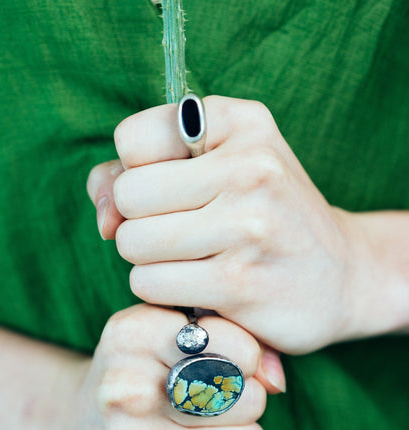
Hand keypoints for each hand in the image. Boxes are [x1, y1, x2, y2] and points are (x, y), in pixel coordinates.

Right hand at [72, 304, 270, 429]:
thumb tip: (275, 381)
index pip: (237, 347)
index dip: (249, 356)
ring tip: (207, 429)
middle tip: (216, 398)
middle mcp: (127, 389)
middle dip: (245, 398)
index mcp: (133, 335)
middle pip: (249, 398)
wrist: (81, 425)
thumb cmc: (143, 368)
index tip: (234, 361)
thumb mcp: (171, 329)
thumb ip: (232, 334)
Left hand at [87, 96, 360, 353]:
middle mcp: (249, 167)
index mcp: (240, 124)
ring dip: (150, 260)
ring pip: (133, 243)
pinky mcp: (240, 283)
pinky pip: (151, 284)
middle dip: (140, 221)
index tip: (172, 192)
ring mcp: (248, 226)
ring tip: (193, 259)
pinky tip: (200, 286)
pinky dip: (163, 290)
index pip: (132, 139)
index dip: (139, 173)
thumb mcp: (218, 168)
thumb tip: (103, 217)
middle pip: (127, 195)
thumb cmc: (268, 217)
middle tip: (180, 232)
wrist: (342, 274)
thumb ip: (137, 173)